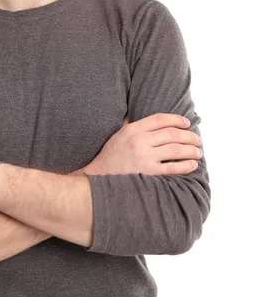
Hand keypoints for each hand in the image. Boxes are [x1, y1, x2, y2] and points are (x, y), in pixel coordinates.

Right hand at [84, 113, 201, 175]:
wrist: (98, 177)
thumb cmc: (110, 155)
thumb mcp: (119, 134)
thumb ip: (132, 125)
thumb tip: (149, 120)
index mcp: (132, 129)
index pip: (160, 119)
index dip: (176, 120)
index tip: (187, 123)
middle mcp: (139, 141)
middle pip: (171, 134)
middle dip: (188, 136)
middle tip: (197, 139)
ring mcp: (144, 157)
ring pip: (175, 149)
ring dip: (190, 150)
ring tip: (198, 152)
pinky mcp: (148, 173)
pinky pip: (172, 167)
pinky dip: (185, 165)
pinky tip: (192, 164)